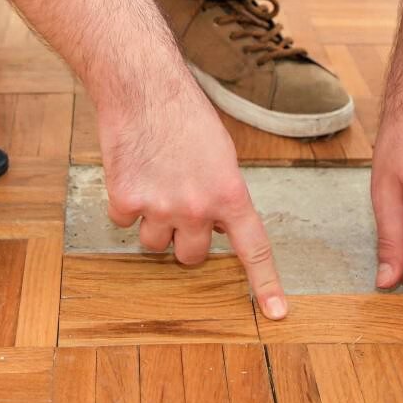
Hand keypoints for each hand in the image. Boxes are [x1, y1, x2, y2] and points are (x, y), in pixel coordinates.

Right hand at [98, 84, 286, 319]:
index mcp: (230, 193)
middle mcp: (197, 208)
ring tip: (154, 180)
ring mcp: (160, 207)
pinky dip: (126, 203)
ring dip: (153, 222)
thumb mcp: (221, 154)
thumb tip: (218, 226)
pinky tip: (133, 171)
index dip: (265, 284)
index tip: (276, 313)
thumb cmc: (184, 114)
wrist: (143, 88)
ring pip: (154, 244)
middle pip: (190, 256)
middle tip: (178, 201)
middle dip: (185, 237)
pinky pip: (126, 222)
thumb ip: (223, 194)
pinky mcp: (126, 201)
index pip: (253, 248)